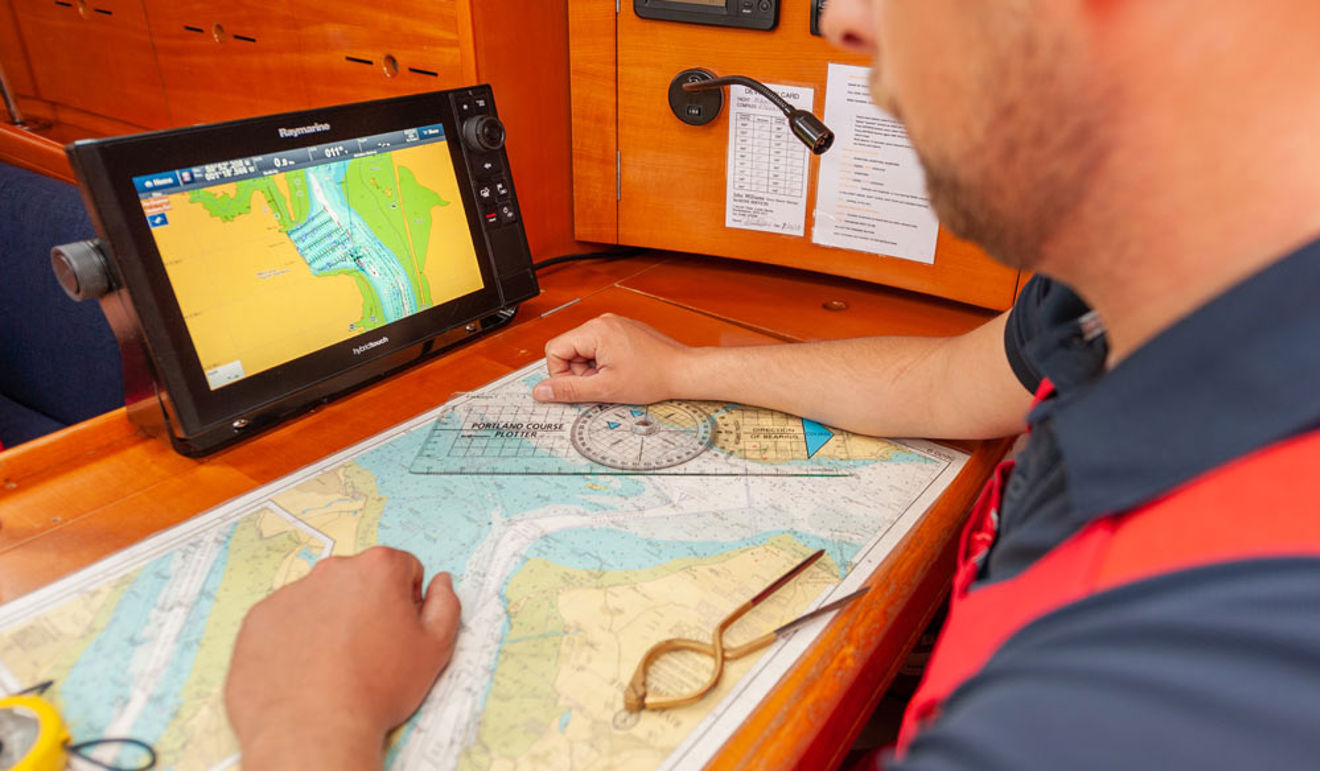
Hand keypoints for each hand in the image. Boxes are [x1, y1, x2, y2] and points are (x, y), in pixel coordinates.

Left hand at [225, 547, 459, 769]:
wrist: (312, 730)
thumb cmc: (378, 689)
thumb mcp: (434, 650)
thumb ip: (446, 605)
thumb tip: (441, 582)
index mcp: (377, 569)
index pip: (402, 568)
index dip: (407, 601)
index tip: (399, 631)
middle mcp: (331, 571)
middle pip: (358, 580)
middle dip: (366, 607)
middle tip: (368, 653)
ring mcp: (290, 593)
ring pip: (319, 600)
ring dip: (329, 622)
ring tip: (333, 668)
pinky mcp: (259, 620)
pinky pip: (283, 622)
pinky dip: (295, 640)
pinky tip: (305, 672)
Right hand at [533, 314, 692, 403]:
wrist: (683, 370)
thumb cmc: (652, 377)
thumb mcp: (604, 389)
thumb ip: (568, 391)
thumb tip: (540, 392)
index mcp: (595, 330)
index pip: (554, 350)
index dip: (561, 374)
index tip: (582, 386)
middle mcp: (602, 322)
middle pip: (568, 349)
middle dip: (580, 372)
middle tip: (602, 384)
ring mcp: (613, 324)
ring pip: (584, 350)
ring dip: (592, 369)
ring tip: (615, 378)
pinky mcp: (622, 331)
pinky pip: (599, 347)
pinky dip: (604, 363)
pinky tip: (622, 372)